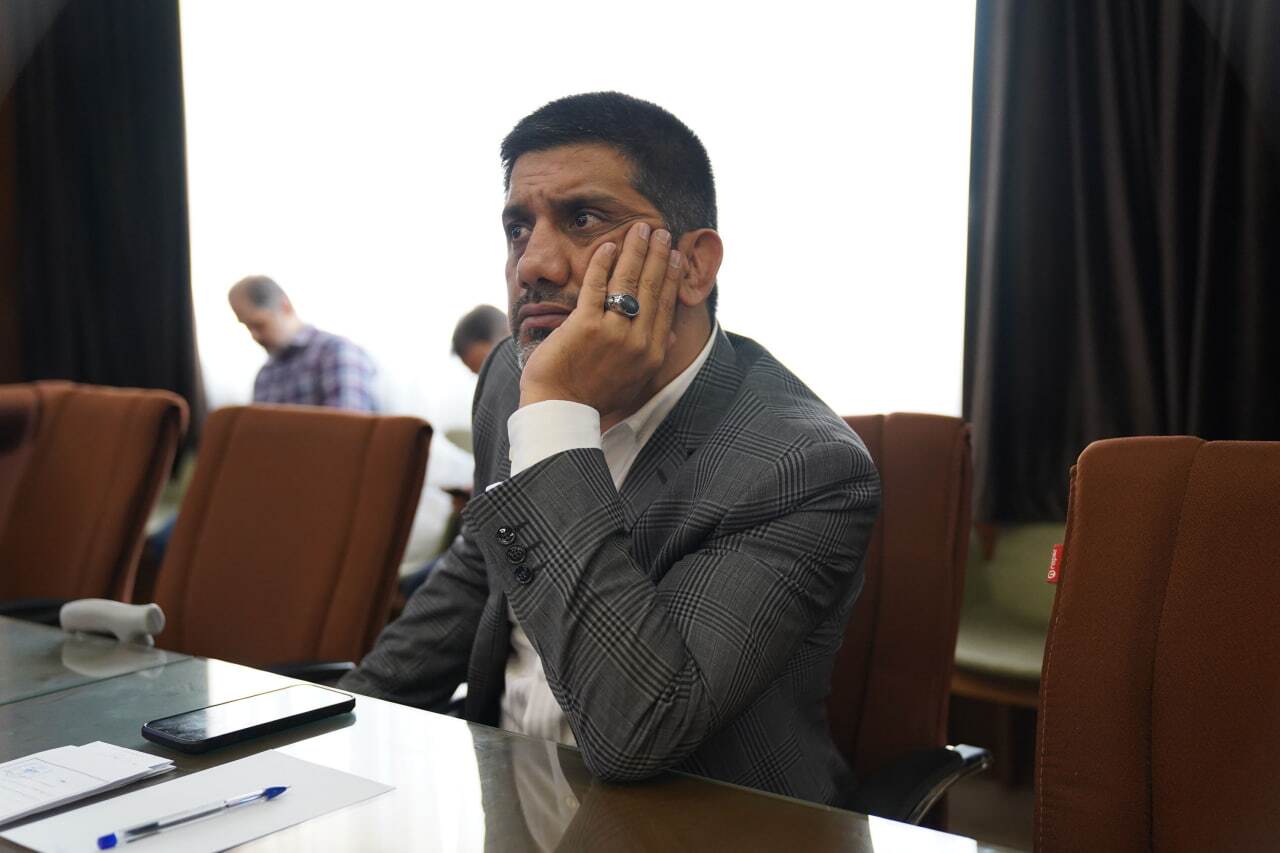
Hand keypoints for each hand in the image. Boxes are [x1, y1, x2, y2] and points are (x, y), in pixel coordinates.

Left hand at [519, 221, 682, 422]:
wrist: (560, 409)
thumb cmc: (593, 396)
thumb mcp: (634, 380)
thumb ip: (652, 355)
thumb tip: (674, 336)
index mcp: (652, 354)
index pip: (665, 304)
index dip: (671, 275)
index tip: (674, 254)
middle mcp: (638, 342)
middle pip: (651, 287)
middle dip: (657, 254)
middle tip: (661, 231)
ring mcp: (612, 333)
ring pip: (627, 281)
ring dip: (635, 249)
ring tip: (640, 228)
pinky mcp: (585, 325)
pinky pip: (596, 285)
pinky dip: (602, 262)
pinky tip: (608, 245)